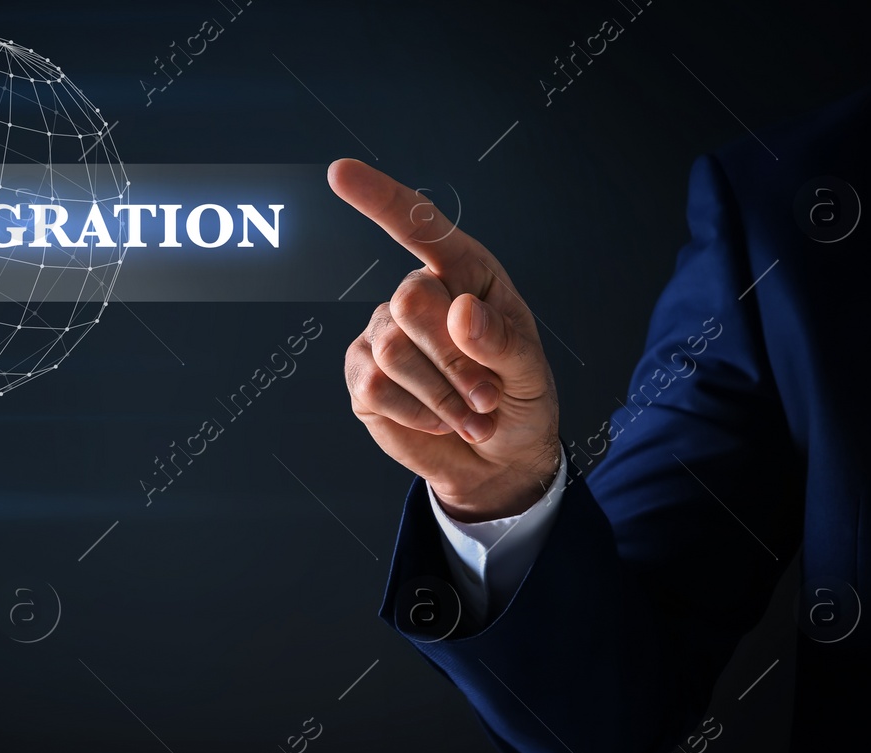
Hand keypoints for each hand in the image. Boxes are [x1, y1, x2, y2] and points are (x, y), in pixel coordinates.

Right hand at [332, 159, 560, 521]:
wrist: (497, 461)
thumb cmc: (519, 402)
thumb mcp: (531, 373)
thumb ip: (502, 342)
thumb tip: (461, 311)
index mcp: (465, 274)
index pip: (421, 228)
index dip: (381, 199)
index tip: (339, 172)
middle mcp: (419, 295)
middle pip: (410, 301)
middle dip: (454, 359)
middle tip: (485, 395)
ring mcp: (383, 334)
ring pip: (394, 351)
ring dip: (441, 395)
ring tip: (470, 415)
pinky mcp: (363, 377)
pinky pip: (376, 388)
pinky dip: (417, 414)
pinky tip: (438, 420)